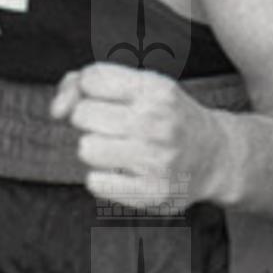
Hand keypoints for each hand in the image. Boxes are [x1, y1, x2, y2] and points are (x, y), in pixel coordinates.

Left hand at [49, 62, 228, 211]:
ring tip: (119, 150)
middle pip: (82, 114)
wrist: (215, 157)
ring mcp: (156, 159)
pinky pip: (95, 182)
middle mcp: (157, 121)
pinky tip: (123, 173)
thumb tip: (57, 109)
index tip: (100, 99)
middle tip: (114, 127)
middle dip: (90, 120)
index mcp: (155, 88)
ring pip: (85, 148)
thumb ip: (89, 82)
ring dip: (95, 150)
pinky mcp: (152, 193)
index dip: (84, 89)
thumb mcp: (141, 86)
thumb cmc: (166, 117)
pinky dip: (102, 178)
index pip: (91, 79)